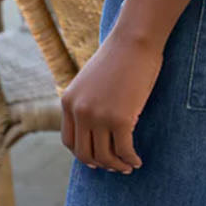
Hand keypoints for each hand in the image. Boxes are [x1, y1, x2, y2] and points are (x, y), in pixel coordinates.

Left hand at [60, 29, 161, 172]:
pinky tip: (137, 161)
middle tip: (115, 166)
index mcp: (68, 101)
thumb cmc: (120, 55)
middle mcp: (79, 111)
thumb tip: (97, 125)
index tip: (96, 159)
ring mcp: (98, 116)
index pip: (69, 141)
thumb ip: (88, 100)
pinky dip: (130, 159)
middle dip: (101, 163)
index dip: (83, 154)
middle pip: (85, 153)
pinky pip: (124, 150)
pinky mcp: (120, 119)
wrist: (135, 39)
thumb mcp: (93, 80)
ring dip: (117, 165)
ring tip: (128, 166)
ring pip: (105, 155)